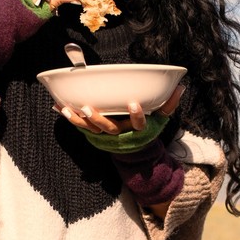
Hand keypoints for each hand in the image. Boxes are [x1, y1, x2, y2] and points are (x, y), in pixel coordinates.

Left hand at [56, 84, 184, 133]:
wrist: (133, 152)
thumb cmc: (146, 131)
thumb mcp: (159, 120)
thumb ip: (168, 105)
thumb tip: (180, 88)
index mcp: (137, 131)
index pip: (138, 124)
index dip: (137, 115)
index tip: (134, 103)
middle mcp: (120, 134)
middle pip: (109, 128)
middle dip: (98, 119)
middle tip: (89, 108)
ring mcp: (105, 136)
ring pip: (91, 129)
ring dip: (78, 119)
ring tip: (68, 108)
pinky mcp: (94, 135)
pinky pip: (81, 127)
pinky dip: (70, 118)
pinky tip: (59, 107)